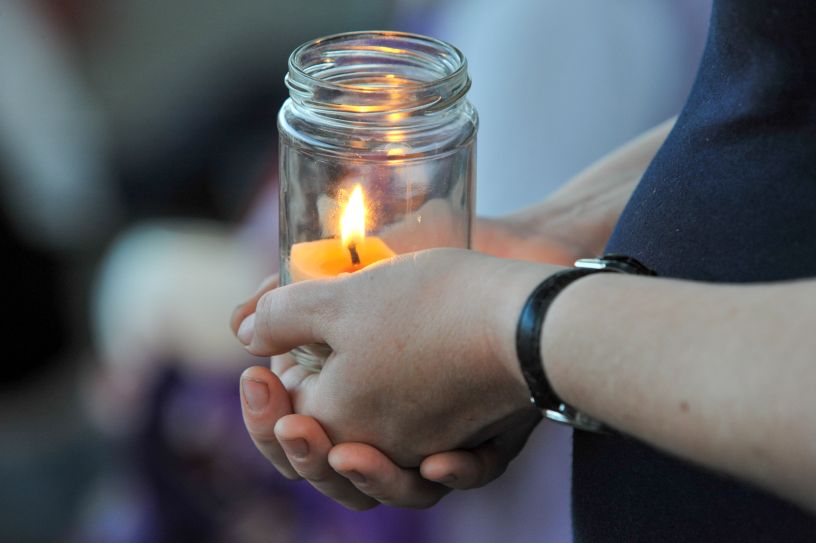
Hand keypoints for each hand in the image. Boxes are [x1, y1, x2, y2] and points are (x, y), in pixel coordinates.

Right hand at [233, 249, 557, 507]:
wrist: (520, 253)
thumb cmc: (430, 274)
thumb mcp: (346, 282)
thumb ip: (290, 305)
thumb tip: (240, 329)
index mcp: (357, 393)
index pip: (297, 432)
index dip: (266, 417)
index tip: (255, 379)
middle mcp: (397, 420)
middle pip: (341, 474)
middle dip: (307, 458)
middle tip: (295, 427)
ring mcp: (445, 429)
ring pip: (404, 488)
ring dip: (374, 479)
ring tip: (350, 455)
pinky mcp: (494, 431)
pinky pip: (474, 469)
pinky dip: (456, 471)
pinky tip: (437, 460)